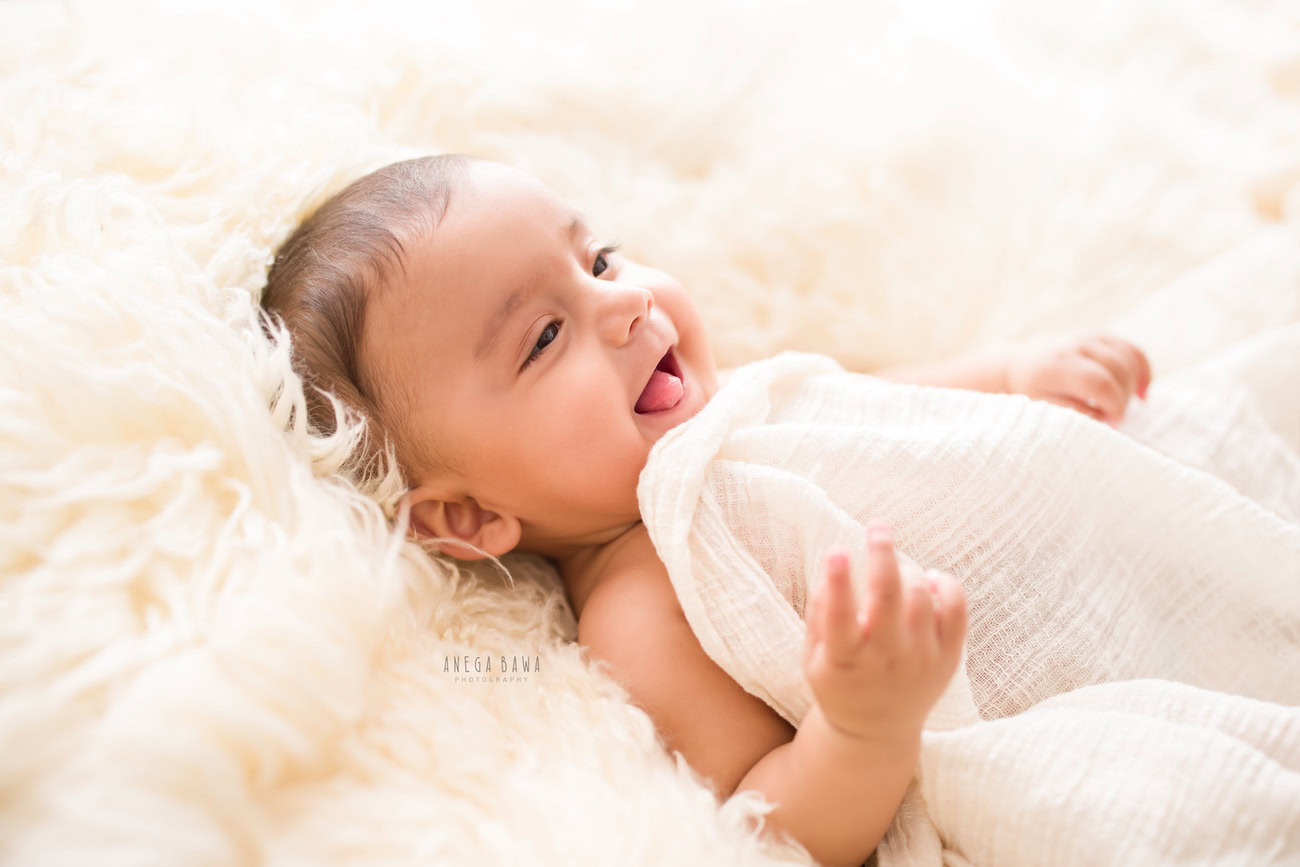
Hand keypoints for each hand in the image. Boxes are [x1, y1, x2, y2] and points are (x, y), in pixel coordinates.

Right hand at [803, 521, 966, 742]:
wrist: (875, 732)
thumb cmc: (839, 682)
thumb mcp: (814, 658)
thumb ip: (820, 614)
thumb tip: (834, 564)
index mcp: (845, 661)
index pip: (840, 618)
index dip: (838, 582)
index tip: (838, 551)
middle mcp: (886, 660)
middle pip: (888, 598)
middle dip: (883, 556)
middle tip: (877, 528)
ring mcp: (921, 660)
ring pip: (921, 596)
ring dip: (907, 570)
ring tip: (896, 567)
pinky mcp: (948, 658)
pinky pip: (957, 610)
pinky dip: (946, 585)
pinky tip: (930, 579)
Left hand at [1002, 331, 1152, 424]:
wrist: (1018, 367)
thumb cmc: (1032, 394)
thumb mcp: (1044, 407)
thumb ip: (1075, 412)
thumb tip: (1106, 417)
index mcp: (1057, 365)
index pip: (1099, 383)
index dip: (1114, 405)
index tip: (1113, 422)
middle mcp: (1074, 346)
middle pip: (1118, 369)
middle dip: (1123, 398)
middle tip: (1113, 417)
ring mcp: (1088, 337)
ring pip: (1128, 358)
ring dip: (1133, 385)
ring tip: (1120, 405)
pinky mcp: (1100, 336)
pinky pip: (1131, 349)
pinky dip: (1142, 370)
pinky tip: (1141, 393)